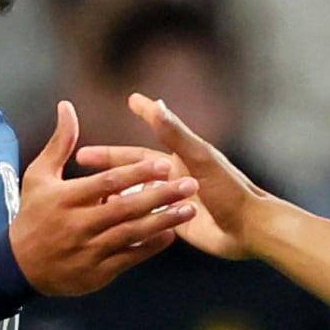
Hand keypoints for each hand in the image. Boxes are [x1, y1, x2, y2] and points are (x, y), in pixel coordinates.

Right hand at [10, 101, 199, 295]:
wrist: (18, 267)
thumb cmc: (31, 215)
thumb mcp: (39, 176)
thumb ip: (59, 142)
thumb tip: (67, 106)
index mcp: (65, 198)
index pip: (108, 182)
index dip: (137, 172)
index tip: (164, 162)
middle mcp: (78, 224)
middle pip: (126, 208)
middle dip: (160, 195)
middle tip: (189, 184)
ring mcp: (88, 251)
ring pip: (132, 234)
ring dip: (163, 221)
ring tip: (189, 208)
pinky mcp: (96, 273)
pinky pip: (129, 258)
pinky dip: (151, 247)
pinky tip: (171, 235)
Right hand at [101, 92, 264, 259]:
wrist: (249, 230)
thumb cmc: (230, 191)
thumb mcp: (200, 159)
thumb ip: (176, 135)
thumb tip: (155, 105)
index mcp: (180, 159)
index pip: (151, 135)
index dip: (143, 116)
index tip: (130, 99)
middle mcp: (175, 178)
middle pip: (134, 167)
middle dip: (108, 161)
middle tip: (80, 157)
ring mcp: (174, 201)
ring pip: (137, 193)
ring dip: (114, 191)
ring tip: (87, 192)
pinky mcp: (176, 223)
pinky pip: (147, 217)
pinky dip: (129, 216)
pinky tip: (111, 220)